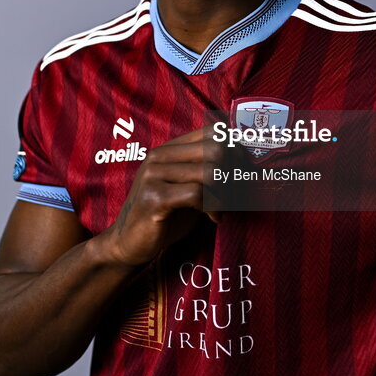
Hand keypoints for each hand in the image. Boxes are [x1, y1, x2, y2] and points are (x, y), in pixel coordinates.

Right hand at [102, 125, 236, 267]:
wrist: (130, 243)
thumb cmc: (166, 216)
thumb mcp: (189, 188)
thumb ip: (208, 172)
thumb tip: (244, 160)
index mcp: (169, 149)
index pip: (213, 132)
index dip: (236, 151)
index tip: (242, 174)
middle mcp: (159, 156)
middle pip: (216, 149)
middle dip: (232, 174)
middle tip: (234, 196)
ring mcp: (154, 175)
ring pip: (210, 172)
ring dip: (224, 195)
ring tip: (222, 210)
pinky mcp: (154, 198)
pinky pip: (197, 194)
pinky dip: (213, 208)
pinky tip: (213, 219)